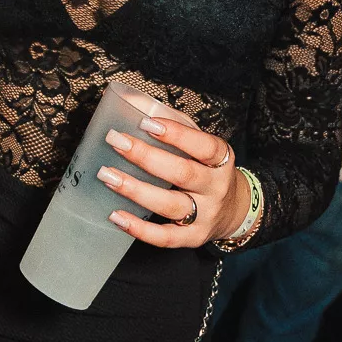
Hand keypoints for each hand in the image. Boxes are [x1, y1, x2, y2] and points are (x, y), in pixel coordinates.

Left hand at [96, 114, 250, 249]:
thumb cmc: (207, 169)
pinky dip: (139, 228)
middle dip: (146, 157)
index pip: (203, 146)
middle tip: (116, 142)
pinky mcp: (192, 238)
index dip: (176, 134)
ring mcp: (205, 215)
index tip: (146, 123)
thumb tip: (133, 102)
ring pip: (170, 205)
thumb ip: (173, 123)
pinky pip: (165, 237)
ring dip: (136, 190)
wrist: (234, 210)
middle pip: (182, 173)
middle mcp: (216, 188)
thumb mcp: (200, 143)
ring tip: (108, 176)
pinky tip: (116, 215)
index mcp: (221, 160)